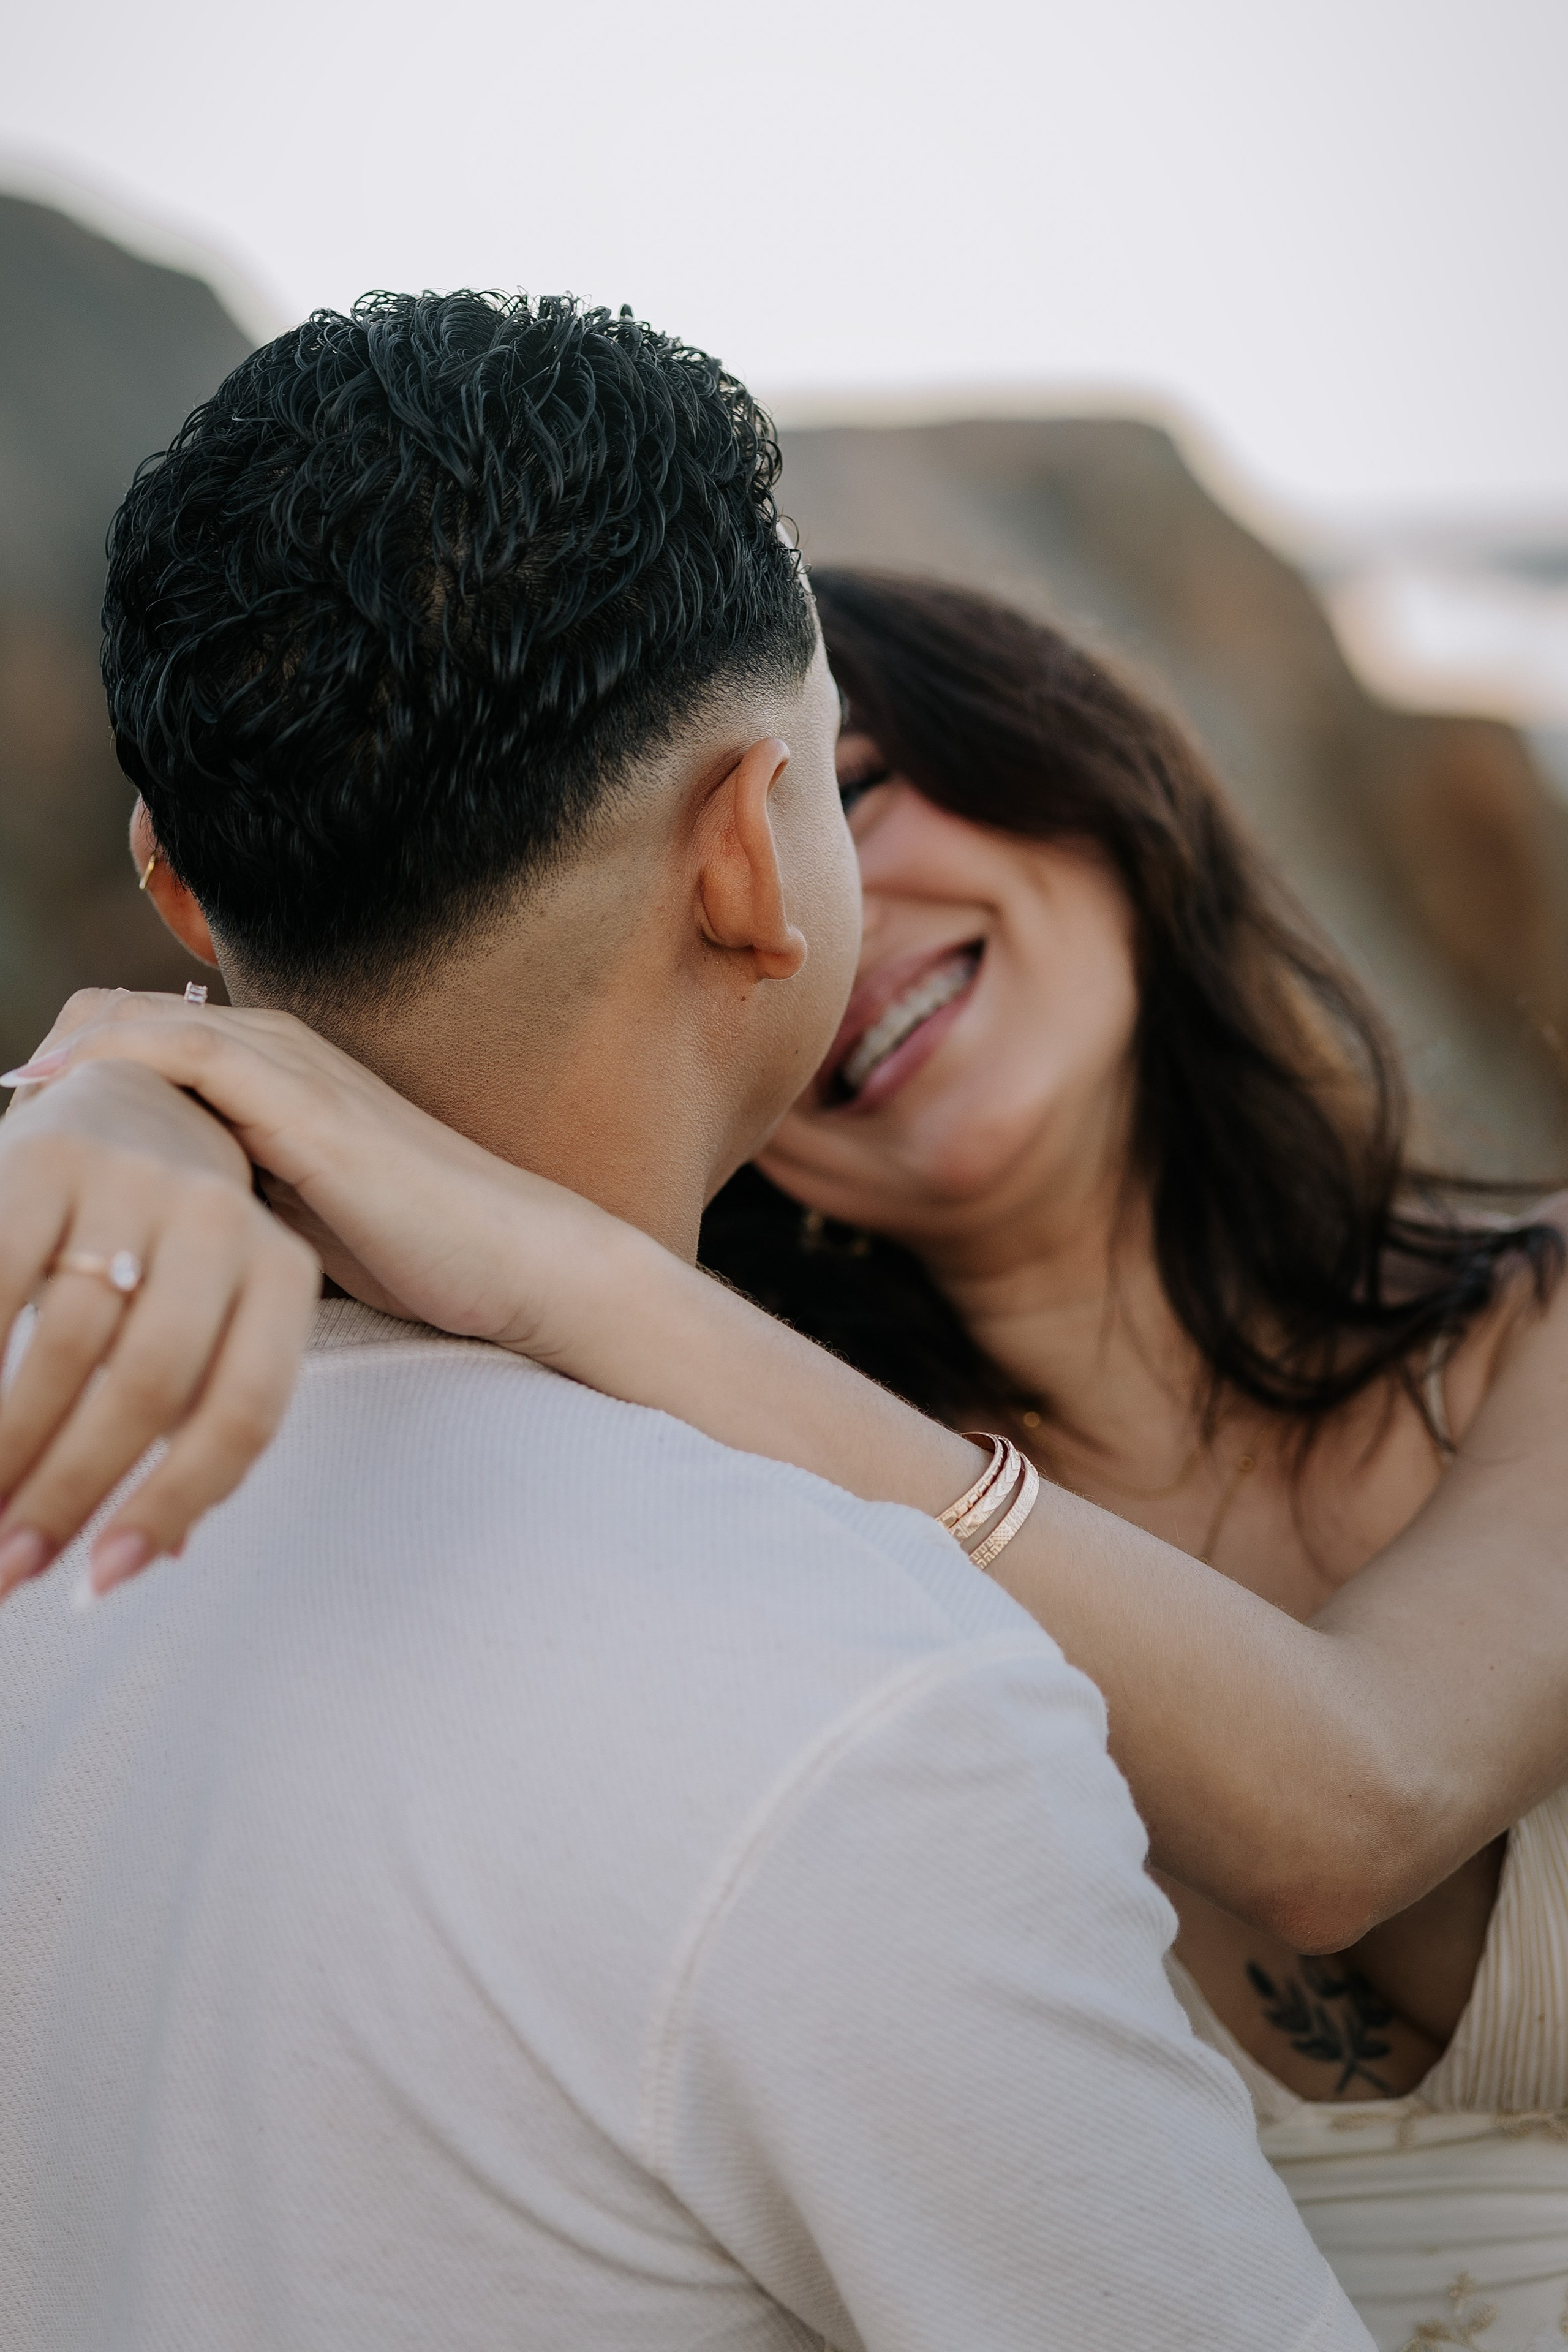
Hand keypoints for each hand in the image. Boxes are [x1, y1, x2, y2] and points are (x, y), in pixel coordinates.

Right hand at [0, 1054, 319, 1598]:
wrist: (119, 1094)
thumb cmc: (165, 1247)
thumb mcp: (208, 1321)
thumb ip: (192, 1419)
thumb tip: (163, 1551)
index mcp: (280, 1268)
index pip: (243, 1409)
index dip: (173, 1503)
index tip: (103, 1578)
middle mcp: (220, 1217)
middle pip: (148, 1385)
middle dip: (69, 1491)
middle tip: (10, 1570)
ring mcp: (132, 1181)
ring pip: (67, 1345)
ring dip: (9, 1451)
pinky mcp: (43, 1161)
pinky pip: (0, 1286)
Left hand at [4, 986, 634, 1386]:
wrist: (517, 1259)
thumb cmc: (413, 1252)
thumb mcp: (285, 1216)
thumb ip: (221, 1197)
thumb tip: (140, 1233)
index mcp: (264, 1066)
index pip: (124, 1034)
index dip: (54, 1075)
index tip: (12, 1153)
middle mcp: (269, 1045)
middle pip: (107, 1014)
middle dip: (38, 1069)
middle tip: (0, 1152)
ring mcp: (288, 1064)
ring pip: (130, 1024)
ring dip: (53, 1064)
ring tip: (5, 1129)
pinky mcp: (304, 1100)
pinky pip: (182, 1053)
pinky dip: (105, 1063)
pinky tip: (52, 1101)